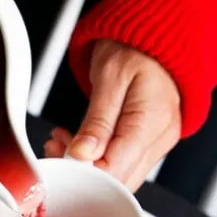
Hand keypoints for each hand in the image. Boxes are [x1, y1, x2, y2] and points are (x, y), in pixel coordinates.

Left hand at [44, 40, 180, 191]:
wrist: (152, 36)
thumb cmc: (134, 49)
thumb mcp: (110, 77)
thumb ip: (97, 121)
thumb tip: (82, 155)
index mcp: (154, 122)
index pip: (115, 169)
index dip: (83, 172)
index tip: (59, 158)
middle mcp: (161, 138)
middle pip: (118, 180)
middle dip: (82, 172)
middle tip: (55, 149)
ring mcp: (157, 143)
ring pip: (119, 176)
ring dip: (86, 167)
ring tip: (60, 143)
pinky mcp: (149, 144)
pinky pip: (122, 164)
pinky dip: (96, 160)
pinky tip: (77, 145)